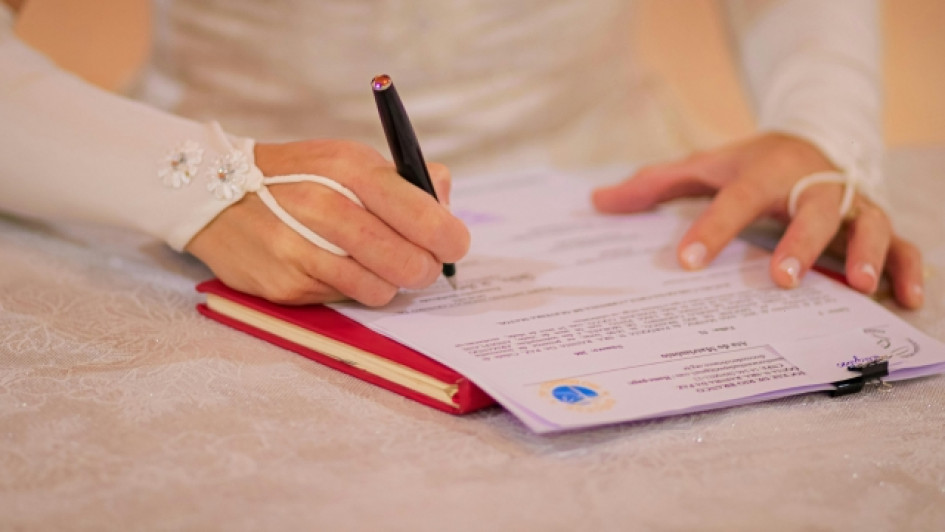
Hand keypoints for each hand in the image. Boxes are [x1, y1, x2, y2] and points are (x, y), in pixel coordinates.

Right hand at [186, 139, 469, 305]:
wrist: (214, 193)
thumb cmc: (299, 177)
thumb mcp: (349, 159)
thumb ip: (405, 180)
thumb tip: (447, 205)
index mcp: (350, 170)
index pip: (423, 216)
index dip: (450, 239)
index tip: (453, 244)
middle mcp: (325, 208)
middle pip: (408, 263)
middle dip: (425, 269)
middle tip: (422, 264)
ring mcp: (301, 250)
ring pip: (380, 291)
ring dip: (390, 283)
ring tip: (378, 264)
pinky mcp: (285, 286)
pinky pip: (343, 299)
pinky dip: (352, 289)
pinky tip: (338, 268)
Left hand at [591, 133, 923, 308]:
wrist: (809, 139)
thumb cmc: (747, 164)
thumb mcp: (701, 167)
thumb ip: (653, 186)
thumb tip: (596, 203)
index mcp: (764, 171)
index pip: (735, 198)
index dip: (712, 228)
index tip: (686, 260)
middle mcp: (812, 185)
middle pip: (813, 208)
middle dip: (799, 242)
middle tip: (779, 278)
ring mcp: (849, 205)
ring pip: (869, 222)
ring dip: (867, 250)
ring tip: (861, 284)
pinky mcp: (874, 222)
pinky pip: (905, 243)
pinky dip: (908, 267)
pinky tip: (903, 299)